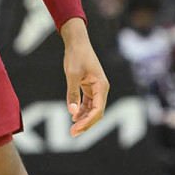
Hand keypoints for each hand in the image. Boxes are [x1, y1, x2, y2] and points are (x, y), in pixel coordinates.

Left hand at [60, 18, 109, 136]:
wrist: (77, 42)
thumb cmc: (76, 56)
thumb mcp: (72, 75)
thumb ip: (73, 94)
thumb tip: (73, 112)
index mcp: (102, 86)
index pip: (98, 110)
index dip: (88, 122)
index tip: (76, 129)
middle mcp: (102, 89)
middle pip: (96, 112)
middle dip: (86, 123)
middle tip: (73, 133)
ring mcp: (96, 88)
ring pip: (92, 109)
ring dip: (83, 118)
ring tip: (72, 128)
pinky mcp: (90, 87)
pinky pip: (88, 103)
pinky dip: (82, 110)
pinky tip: (74, 116)